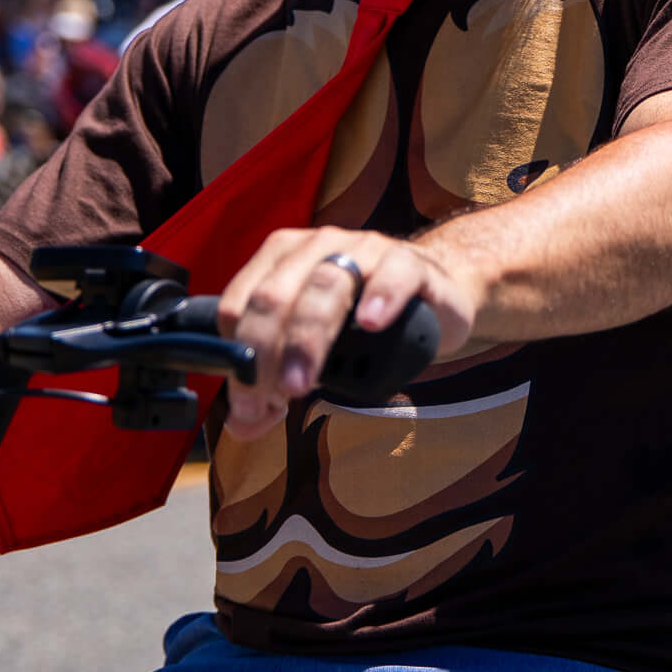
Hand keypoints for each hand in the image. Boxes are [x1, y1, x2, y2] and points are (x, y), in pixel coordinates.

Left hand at [217, 226, 479, 439]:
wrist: (433, 295)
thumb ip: (274, 382)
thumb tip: (243, 424)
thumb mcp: (314, 348)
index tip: (249, 402)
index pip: (240, 303)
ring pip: (327, 285)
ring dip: (307, 338)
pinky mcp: (411, 263)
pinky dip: (379, 297)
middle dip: (266, 351)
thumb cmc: (362, 319)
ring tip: (301, 383)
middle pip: (276, 296)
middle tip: (273, 399)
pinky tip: (371, 325)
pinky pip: (393, 273)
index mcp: (280, 260)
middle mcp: (316, 247)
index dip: (239, 356)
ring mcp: (364, 249)